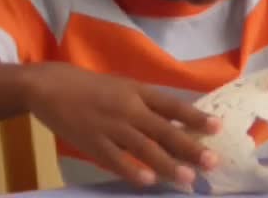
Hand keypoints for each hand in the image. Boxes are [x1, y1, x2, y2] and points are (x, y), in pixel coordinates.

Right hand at [22, 63, 220, 187]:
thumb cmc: (91, 87)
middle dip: (190, 147)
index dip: (196, 117)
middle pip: (165, 130)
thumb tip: (178, 121)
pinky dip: (132, 170)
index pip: (173, 106)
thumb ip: (148, 103)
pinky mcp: (92, 143)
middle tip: (212, 162)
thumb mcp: (123, 87)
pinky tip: (148, 181)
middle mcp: (129, 108)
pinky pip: (115, 160)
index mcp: (138, 92)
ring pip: (144, 148)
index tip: (217, 127)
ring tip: (187, 179)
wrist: (49, 86)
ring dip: (168, 165)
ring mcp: (110, 127)